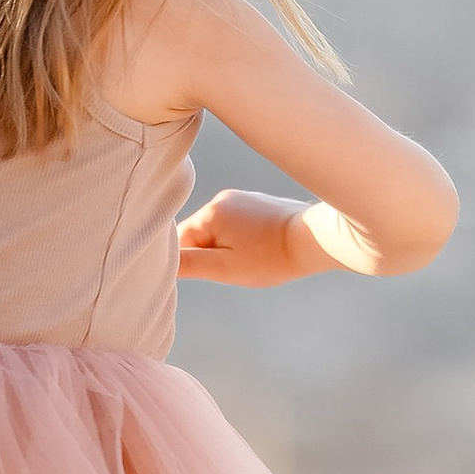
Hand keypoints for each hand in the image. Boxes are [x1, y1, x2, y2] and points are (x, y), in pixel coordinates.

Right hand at [176, 190, 319, 287]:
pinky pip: (236, 225)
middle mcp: (223, 199)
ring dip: (227, 249)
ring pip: (219, 231)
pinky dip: (241, 241)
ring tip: (252, 260)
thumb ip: (190, 265)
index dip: (189, 262)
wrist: (314, 239)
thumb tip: (160, 263)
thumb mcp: (225, 268)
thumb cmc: (270, 257)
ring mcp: (242, 199)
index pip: (179, 241)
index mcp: (210, 212)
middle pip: (199, 235)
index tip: (209, 274)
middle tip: (236, 268)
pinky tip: (260, 250)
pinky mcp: (258, 204)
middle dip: (211, 255)